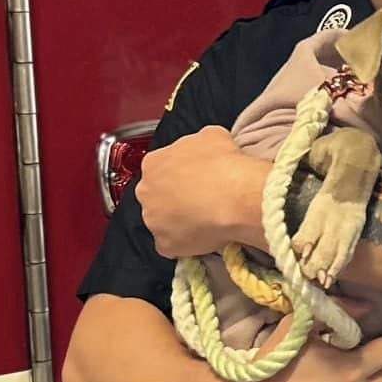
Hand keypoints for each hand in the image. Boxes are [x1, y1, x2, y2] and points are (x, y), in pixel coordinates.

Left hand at [137, 127, 259, 257]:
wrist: (236, 196)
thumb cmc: (224, 164)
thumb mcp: (213, 136)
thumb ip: (197, 144)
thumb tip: (204, 151)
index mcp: (153, 163)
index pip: (159, 169)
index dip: (178, 176)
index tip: (194, 180)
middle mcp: (145, 191)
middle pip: (156, 197)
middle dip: (173, 200)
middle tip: (199, 201)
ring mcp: (152, 221)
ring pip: (162, 223)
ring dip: (178, 223)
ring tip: (205, 221)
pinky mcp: (164, 245)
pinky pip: (172, 246)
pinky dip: (185, 244)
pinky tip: (204, 237)